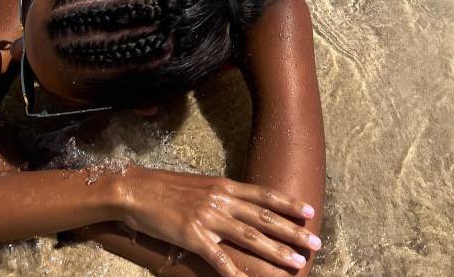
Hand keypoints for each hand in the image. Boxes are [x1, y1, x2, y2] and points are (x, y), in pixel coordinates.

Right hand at [115, 167, 320, 275]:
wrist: (137, 189)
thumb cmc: (167, 188)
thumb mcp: (201, 186)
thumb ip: (223, 196)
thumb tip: (243, 205)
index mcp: (224, 186)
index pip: (264, 195)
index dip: (288, 204)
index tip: (310, 211)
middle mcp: (221, 199)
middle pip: (264, 218)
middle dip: (293, 231)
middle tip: (316, 242)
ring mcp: (208, 217)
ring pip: (250, 237)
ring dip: (276, 252)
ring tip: (297, 262)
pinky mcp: (192, 235)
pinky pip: (219, 258)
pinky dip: (236, 273)